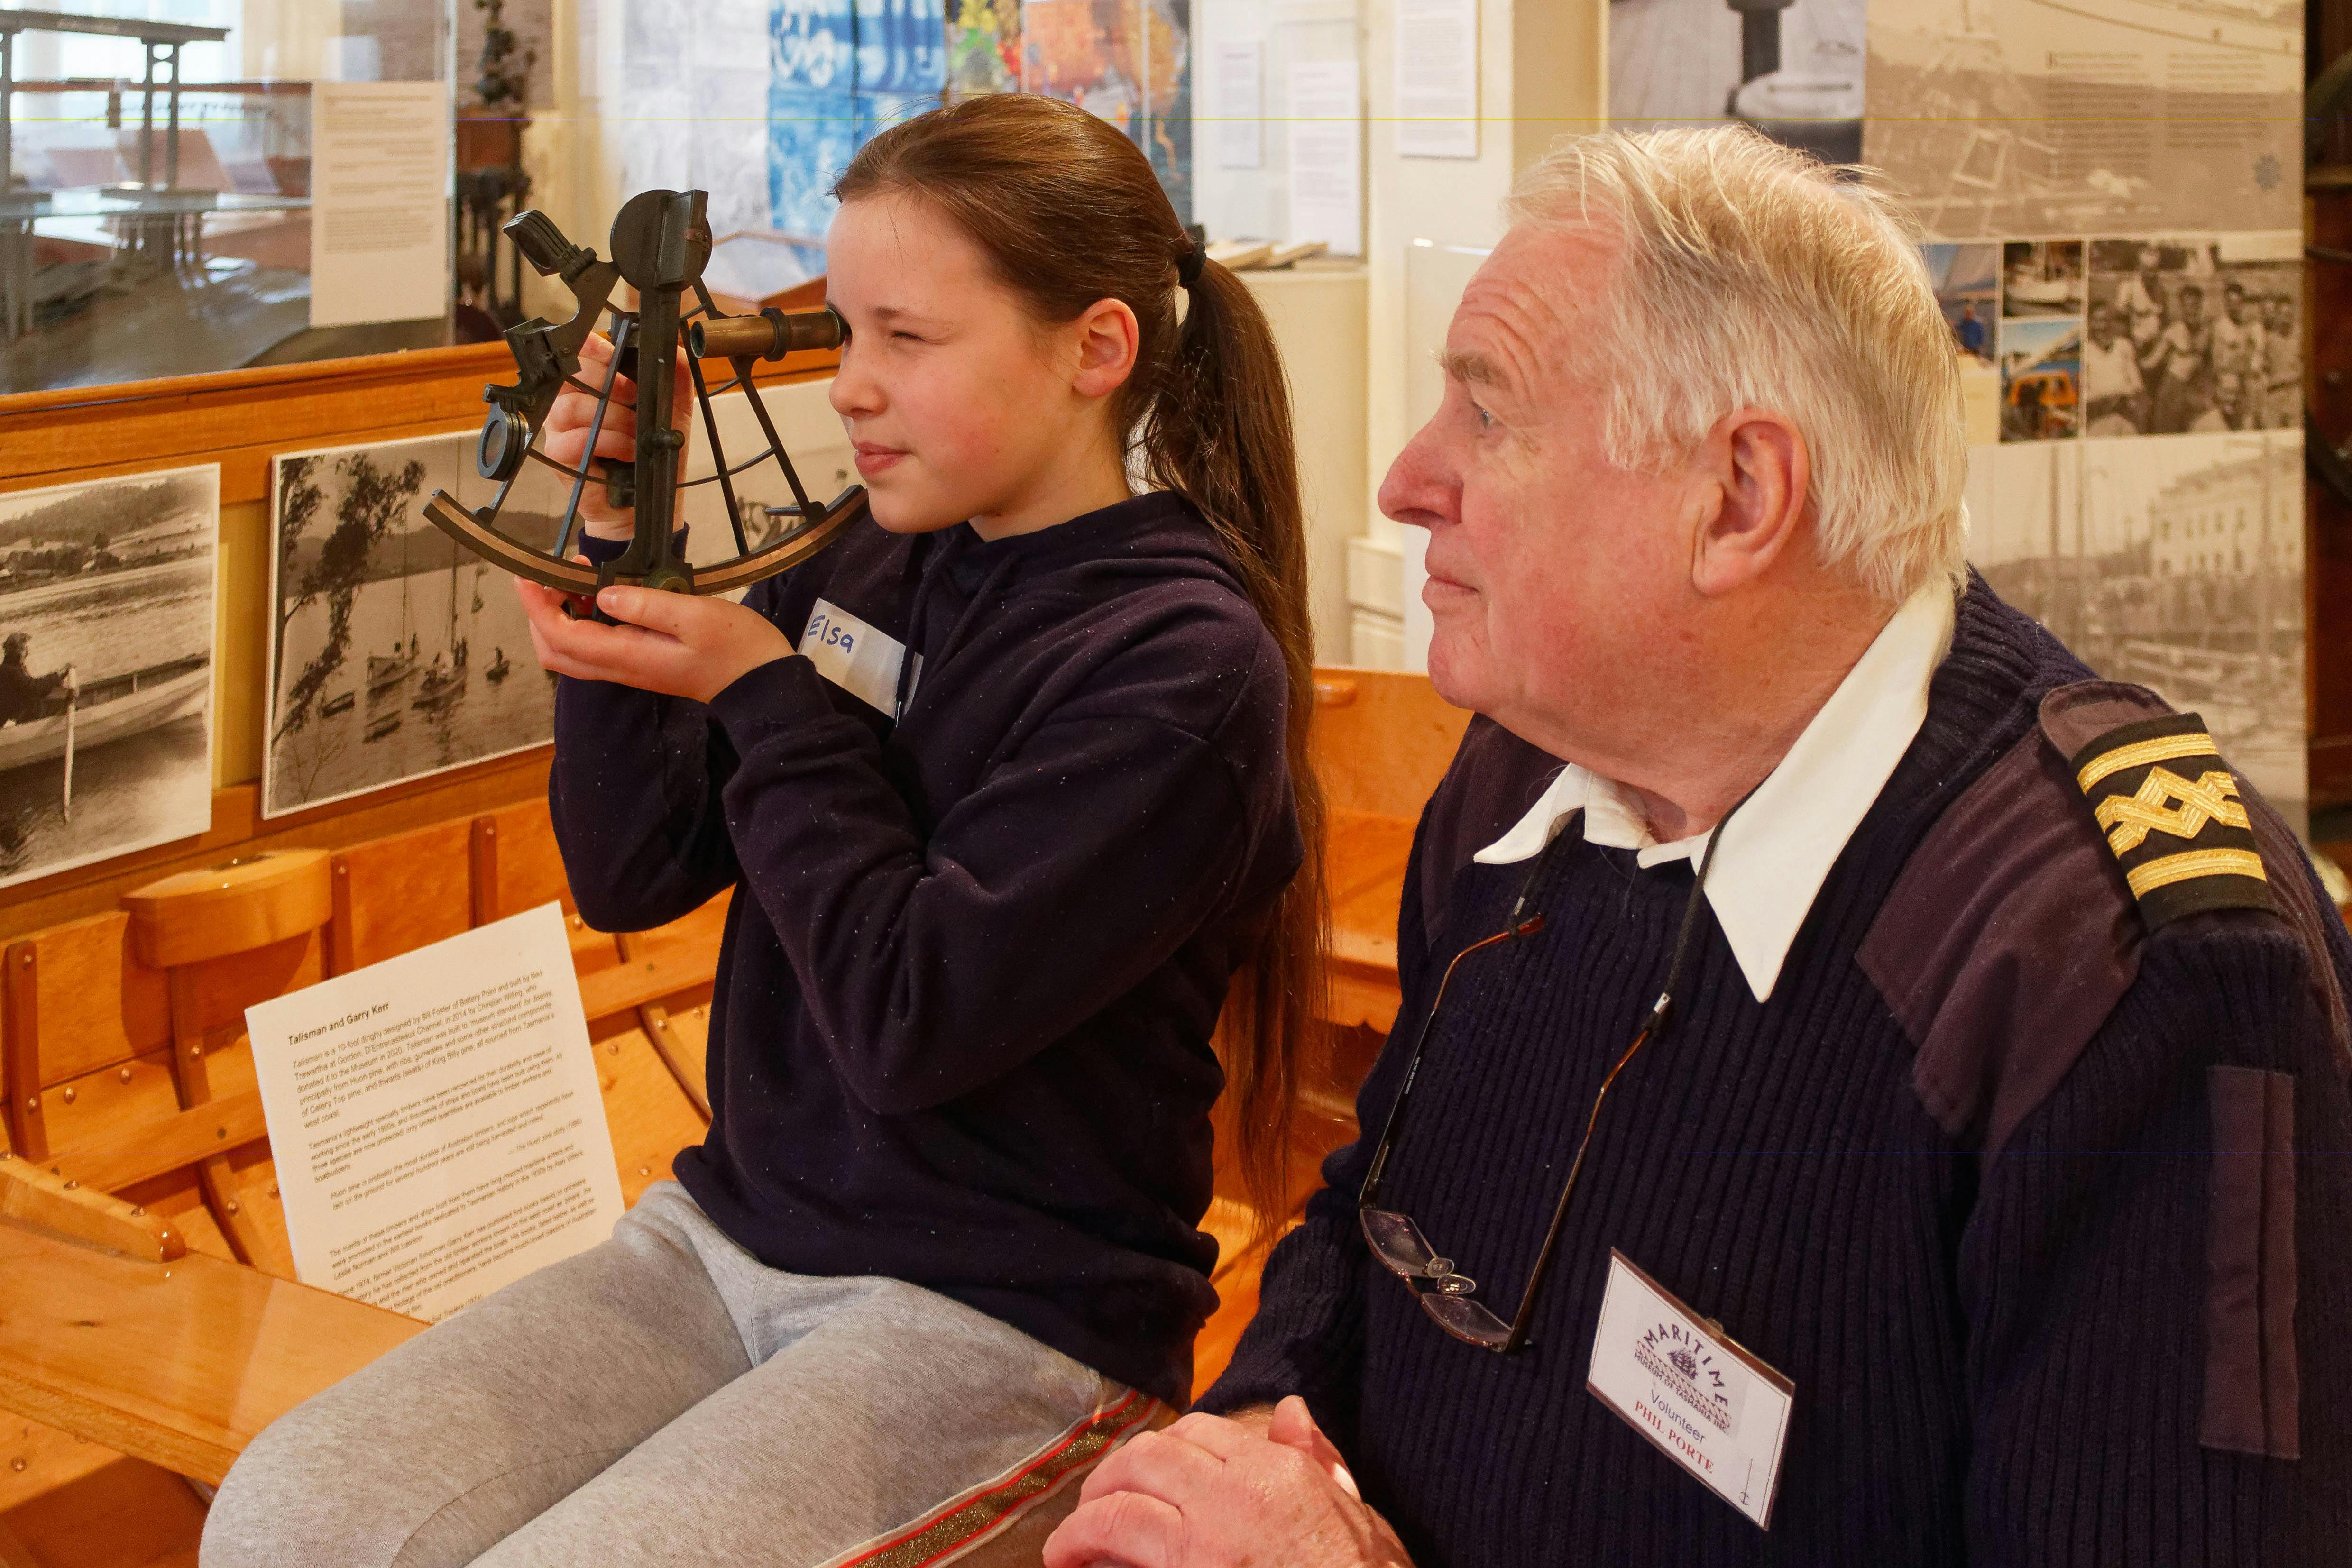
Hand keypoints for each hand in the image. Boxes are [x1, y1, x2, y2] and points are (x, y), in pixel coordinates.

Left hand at [515, 576, 792, 702]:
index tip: (528, 574)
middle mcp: (620, 667)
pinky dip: (582, 619)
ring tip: (578, 577)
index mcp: (628, 656)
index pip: (563, 636)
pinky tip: (599, 593)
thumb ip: (646, 604)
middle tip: (551, 574)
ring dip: (560, 615)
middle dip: (540, 613)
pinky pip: (593, 645)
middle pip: (555, 650)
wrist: (760, 680)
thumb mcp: (695, 615)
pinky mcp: (638, 661)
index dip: (537, 606)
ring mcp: (628, 667)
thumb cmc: (735, 646)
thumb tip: (602, 595)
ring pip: (570, 650)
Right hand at [544, 331, 692, 540]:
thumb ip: (676, 380)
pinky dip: (607, 443)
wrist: (646, 501)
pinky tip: (627, 452)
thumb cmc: (651, 454)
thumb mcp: (673, 414)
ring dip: (611, 417)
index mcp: (592, 388)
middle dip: (606, 380)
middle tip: (632, 395)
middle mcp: (569, 404)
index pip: (579, 355)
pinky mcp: (560, 457)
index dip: (591, 347)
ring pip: (570, 407)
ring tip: (635, 432)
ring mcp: (560, 430)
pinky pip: (573, 440)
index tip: (612, 350)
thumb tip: (674, 349)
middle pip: (570, 376)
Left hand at [1042, 1398, 1411, 1567]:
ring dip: (1087, 1511)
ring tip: (1071, 1542)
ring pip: (1125, 1491)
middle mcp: (1239, 1489)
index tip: (1146, 1481)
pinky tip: (1067, 1560)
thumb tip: (1291, 1412)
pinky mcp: (1183, 1566)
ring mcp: (1207, 1532)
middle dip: (1115, 1476)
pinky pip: (1115, 1538)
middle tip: (1096, 1510)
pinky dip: (1080, 1543)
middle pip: (1151, 1455)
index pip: (1201, 1434)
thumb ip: (1322, 1465)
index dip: (1164, 1454)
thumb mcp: (1362, 1522)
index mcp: (1281, 1473)